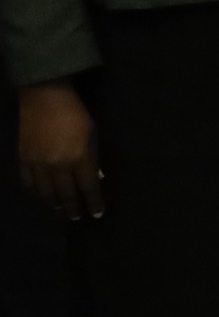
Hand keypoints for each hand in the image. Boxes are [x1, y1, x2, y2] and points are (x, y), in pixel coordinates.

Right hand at [19, 81, 101, 220]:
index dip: (94, 203)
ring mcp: (37, 164)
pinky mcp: (23, 159)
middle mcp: (57, 166)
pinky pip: (28, 183)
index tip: (97, 214)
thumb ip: (94, 158)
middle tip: (78, 218)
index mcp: (78, 158)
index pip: (88, 188)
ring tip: (60, 211)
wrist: (44, 98)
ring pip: (46, 192)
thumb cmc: (75, 113)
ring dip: (54, 204)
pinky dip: (36, 193)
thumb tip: (97, 177)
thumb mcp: (92, 134)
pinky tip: (41, 196)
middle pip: (66, 194)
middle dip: (74, 208)